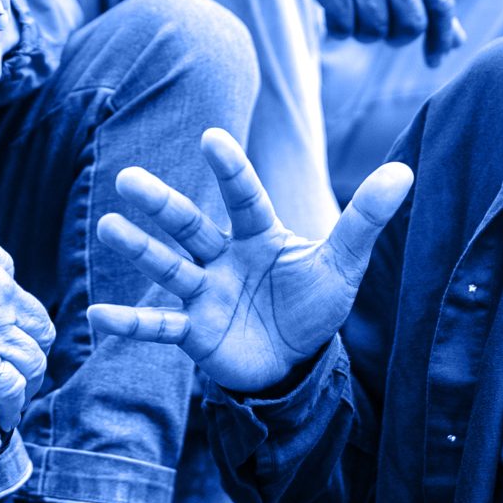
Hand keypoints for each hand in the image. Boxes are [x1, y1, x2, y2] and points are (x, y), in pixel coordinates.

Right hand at [91, 129, 411, 394]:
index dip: (229, 171)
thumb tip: (405, 170)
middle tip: (127, 178)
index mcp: (258, 235)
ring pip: (168, 268)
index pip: (244, 198)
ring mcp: (203, 293)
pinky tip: (97, 315)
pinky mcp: (193, 332)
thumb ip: (366, 218)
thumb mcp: (342, 264)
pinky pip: (158, 325)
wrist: (292, 362)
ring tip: (108, 227)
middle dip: (161, 205)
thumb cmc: (312, 304)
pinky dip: (130, 322)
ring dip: (139, 250)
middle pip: (190, 226)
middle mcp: (223, 257)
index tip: (212, 139)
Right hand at [281, 0, 463, 61]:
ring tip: (358, 15)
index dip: (442, 37)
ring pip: (376, 31)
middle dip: (400, 39)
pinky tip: (336, 14)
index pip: (442, 3)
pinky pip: (344, 28)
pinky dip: (340, 30)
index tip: (434, 59)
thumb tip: (456, 42)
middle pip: (412, 24)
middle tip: (389, 33)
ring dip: (366, 34)